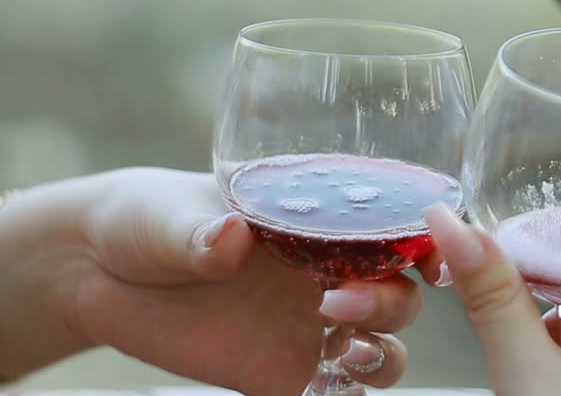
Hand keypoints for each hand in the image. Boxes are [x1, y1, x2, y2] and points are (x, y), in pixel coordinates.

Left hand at [5, 168, 426, 393]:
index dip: (428, 242)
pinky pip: (336, 391)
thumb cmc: (146, 218)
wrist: (96, 275)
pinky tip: (327, 386)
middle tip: (334, 303)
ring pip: (383, 345)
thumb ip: (200, 232)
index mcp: (321, 219)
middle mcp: (329, 271)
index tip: (429, 259)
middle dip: (389, 301)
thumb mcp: (167, 216)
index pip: (396, 227)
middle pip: (400, 292)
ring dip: (383, 352)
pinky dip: (348, 392)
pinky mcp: (280, 372)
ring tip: (345, 353)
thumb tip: (229, 236)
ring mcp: (309, 326)